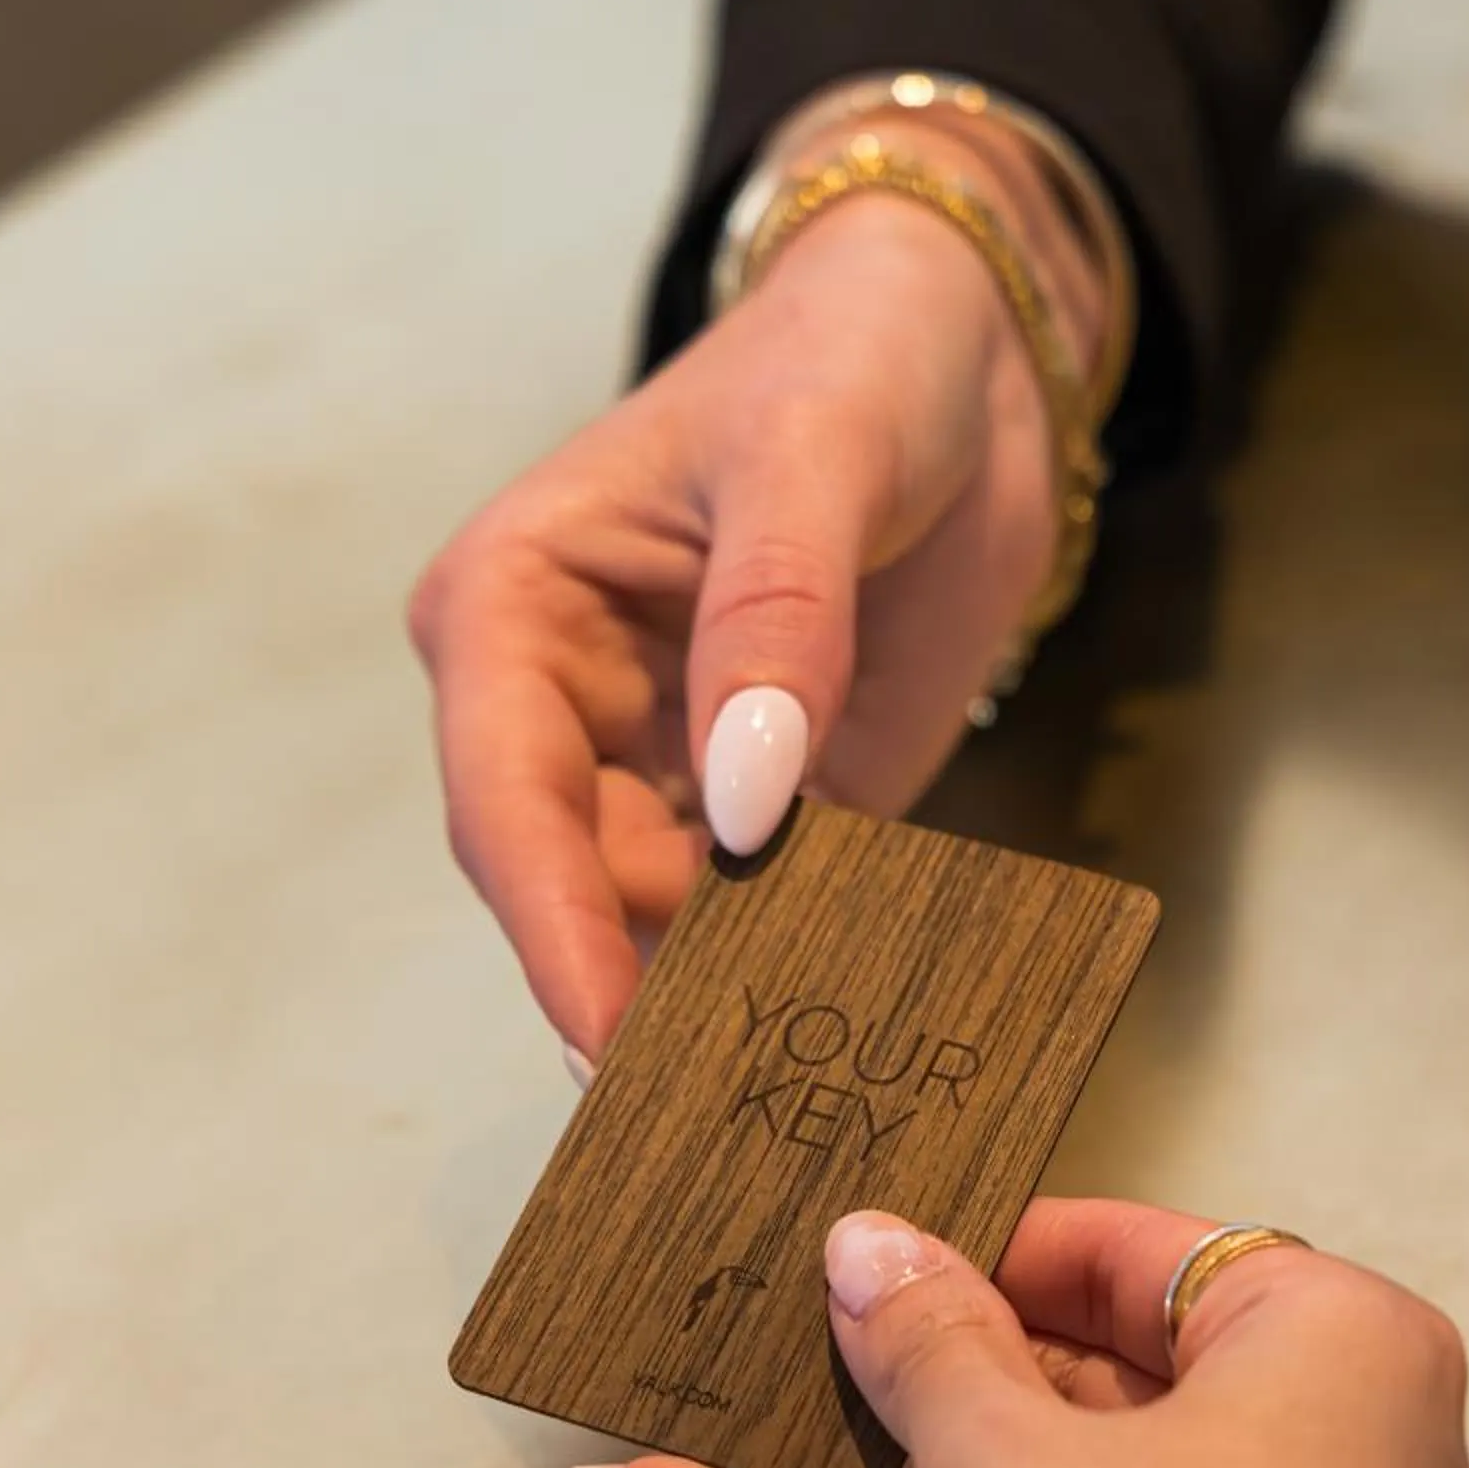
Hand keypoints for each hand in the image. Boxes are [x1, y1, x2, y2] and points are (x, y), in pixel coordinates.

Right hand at [407, 117, 1099, 1065]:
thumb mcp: (815, 456)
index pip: (506, 799)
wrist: (961, 347)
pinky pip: (759, 916)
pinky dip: (793, 974)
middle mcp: (560, 707)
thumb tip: (746, 800)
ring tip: (781, 1109)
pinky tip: (842, 1043)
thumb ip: (776, 618)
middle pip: (569, 889)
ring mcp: (660, 770)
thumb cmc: (852, 359)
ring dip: (714, 1005)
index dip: (554, 930)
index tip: (609, 1042)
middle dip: (631, 993)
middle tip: (709, 1121)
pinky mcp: (765, 812)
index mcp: (514, 609)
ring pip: (657, 926)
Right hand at [569, 1200, 1468, 1467]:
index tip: (863, 1268)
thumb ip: (927, 1343)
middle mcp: (1329, 1466)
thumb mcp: (1006, 1463)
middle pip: (1067, 1407)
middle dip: (872, 1422)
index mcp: (1337, 1353)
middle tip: (730, 1392)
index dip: (983, 1256)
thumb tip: (869, 1243)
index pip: (1142, 1259)